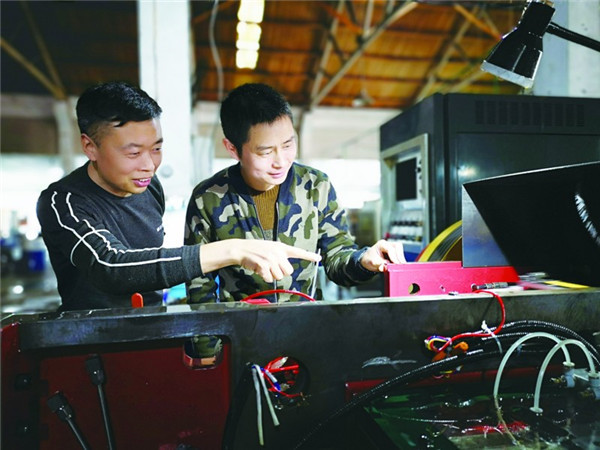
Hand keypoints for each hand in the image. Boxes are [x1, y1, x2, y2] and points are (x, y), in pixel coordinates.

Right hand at [201, 239, 320, 282]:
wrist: (241, 249)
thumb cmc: (256, 250)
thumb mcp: (270, 248)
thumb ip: (280, 256)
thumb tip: (286, 270)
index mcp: (281, 247)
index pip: (298, 251)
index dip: (309, 256)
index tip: (319, 259)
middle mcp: (278, 252)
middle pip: (288, 271)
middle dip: (280, 272)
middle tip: (270, 266)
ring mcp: (271, 259)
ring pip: (279, 276)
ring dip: (271, 275)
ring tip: (263, 267)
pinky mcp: (264, 265)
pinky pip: (269, 279)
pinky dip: (264, 277)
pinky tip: (259, 269)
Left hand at [360, 239, 406, 271]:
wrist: (367, 259)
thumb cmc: (369, 259)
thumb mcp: (372, 262)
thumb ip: (379, 264)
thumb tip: (386, 265)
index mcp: (381, 244)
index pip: (390, 249)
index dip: (394, 257)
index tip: (396, 264)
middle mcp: (387, 244)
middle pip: (397, 247)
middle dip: (400, 256)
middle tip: (401, 265)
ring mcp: (391, 247)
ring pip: (400, 249)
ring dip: (401, 257)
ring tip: (401, 265)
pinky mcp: (394, 251)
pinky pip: (400, 253)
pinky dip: (400, 259)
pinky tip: (400, 265)